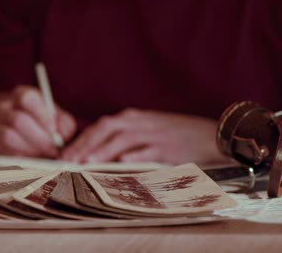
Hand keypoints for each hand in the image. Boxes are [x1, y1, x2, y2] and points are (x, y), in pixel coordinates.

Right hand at [0, 85, 75, 156]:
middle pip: (17, 120)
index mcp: (22, 95)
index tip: (53, 129)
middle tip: (53, 150)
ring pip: (8, 137)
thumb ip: (64, 124)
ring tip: (44, 155)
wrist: (24, 133)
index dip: (41, 115)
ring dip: (30, 149)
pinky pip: (5, 153)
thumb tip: (63, 135)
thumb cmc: (46, 124)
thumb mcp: (58, 118)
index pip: (27, 98)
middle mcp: (6, 107)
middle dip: (39, 138)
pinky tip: (34, 159)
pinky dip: (22, 159)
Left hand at [61, 108, 226, 164]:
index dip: (83, 139)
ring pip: (124, 138)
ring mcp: (155, 134)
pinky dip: (135, 156)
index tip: (67, 154)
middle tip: (68, 160)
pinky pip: (149, 151)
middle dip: (86, 144)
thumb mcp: (151, 131)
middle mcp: (142, 123)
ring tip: (86, 162)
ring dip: (104, 150)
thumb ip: (128, 140)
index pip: (102, 126)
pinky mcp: (170, 147)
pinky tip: (122, 163)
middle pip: (107, 129)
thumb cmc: (180, 136)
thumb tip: (102, 153)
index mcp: (135, 118)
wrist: (214, 135)